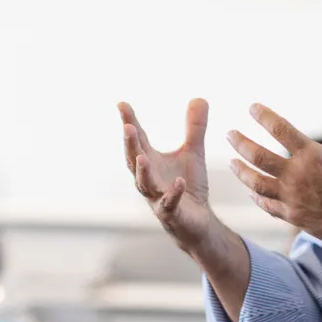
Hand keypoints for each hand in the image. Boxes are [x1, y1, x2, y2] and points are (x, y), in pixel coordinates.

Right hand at [119, 99, 214, 252]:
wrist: (197, 223)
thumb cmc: (188, 187)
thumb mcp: (193, 153)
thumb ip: (194, 128)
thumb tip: (199, 97)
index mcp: (151, 162)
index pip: (138, 139)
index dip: (129, 122)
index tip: (122, 104)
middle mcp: (149, 179)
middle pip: (134, 160)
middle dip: (130, 145)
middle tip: (128, 127)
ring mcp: (157, 198)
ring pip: (145, 185)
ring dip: (143, 171)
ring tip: (142, 156)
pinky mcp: (172, 214)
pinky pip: (170, 204)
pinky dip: (173, 193)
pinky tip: (178, 182)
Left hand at [227, 97, 321, 258]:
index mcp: (313, 156)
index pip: (281, 129)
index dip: (264, 116)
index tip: (252, 107)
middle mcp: (297, 176)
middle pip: (258, 155)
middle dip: (240, 142)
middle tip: (229, 133)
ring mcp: (292, 198)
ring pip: (255, 182)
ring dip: (241, 171)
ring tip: (231, 162)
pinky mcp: (292, 216)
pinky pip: (266, 205)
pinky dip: (256, 197)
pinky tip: (250, 191)